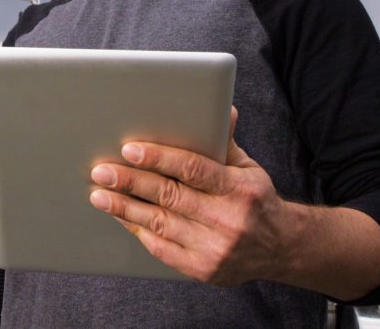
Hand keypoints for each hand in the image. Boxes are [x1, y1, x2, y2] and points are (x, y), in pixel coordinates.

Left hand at [88, 107, 293, 285]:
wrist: (281, 248)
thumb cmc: (255, 199)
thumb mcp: (247, 167)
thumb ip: (225, 141)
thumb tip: (223, 109)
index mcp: (239, 189)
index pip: (193, 169)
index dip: (159, 158)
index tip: (129, 149)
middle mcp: (227, 220)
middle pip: (169, 196)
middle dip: (131, 182)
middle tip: (101, 171)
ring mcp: (214, 249)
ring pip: (160, 223)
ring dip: (124, 208)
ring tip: (99, 194)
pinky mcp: (203, 270)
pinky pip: (161, 248)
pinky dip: (137, 229)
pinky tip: (120, 215)